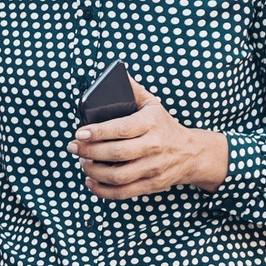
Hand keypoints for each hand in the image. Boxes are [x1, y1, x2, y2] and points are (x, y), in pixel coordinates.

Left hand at [71, 80, 227, 197]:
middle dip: (88, 152)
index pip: (121, 129)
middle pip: (115, 153)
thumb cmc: (165, 126)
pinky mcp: (151, 185)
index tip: (79, 133)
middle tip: (73, 148)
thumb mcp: (153, 105)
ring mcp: (152, 168)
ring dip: (93, 171)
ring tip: (82, 162)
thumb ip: (134, 91)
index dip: (97, 132)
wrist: (192, 153)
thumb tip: (117, 73)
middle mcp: (153, 146)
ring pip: (117, 176)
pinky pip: (123, 192)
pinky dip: (102, 190)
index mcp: (151, 124)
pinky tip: (90, 181)